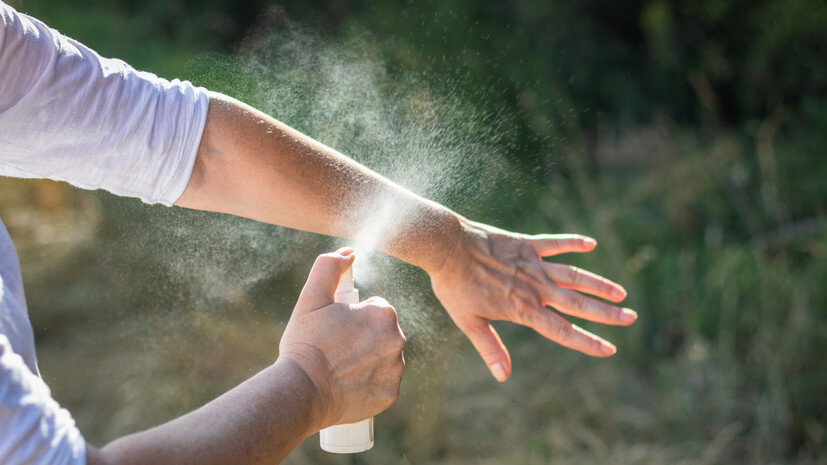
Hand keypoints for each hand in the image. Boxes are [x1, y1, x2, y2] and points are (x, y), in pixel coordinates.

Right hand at [278, 247, 405, 429]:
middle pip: (382, 333)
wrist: (302, 390)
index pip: (375, 308)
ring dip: (369, 359)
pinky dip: (370, 384)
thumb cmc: (306, 342)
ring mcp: (395, 369)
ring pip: (385, 358)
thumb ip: (329, 267)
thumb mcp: (311, 297)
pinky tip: (350, 384)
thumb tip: (348, 252)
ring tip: (341, 367)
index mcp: (383, 313)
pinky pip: (384, 383)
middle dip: (363, 337)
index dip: (353, 317)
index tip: (336, 328)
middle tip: (336, 348)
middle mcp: (397, 340)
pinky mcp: (390, 394)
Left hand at [429, 219, 635, 381]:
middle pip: (578, 303)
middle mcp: (535, 287)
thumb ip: (489, 348)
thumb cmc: (454, 286)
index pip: (563, 330)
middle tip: (631, 318)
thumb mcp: (469, 322)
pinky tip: (591, 243)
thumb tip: (503, 376)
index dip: (588, 342)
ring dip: (599, 283)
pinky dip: (573, 243)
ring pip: (574, 275)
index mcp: (523, 309)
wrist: (447, 247)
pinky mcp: (526, 244)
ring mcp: (533, 264)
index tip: (610, 349)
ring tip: (621, 292)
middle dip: (607, 313)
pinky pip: (555, 243)